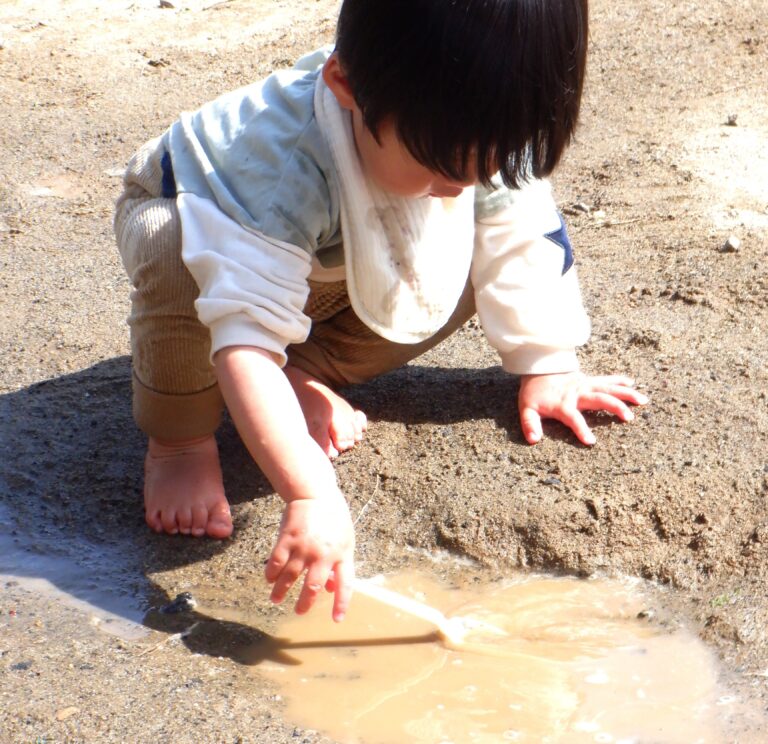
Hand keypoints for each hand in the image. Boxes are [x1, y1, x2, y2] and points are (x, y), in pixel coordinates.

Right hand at [264, 492, 354, 621]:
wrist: (316, 494)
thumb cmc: (333, 518)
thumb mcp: (345, 540)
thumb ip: (340, 565)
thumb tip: (331, 589)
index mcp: (342, 554)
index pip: (345, 584)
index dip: (341, 603)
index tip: (337, 620)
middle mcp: (323, 554)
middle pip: (313, 587)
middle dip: (305, 603)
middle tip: (299, 611)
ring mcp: (304, 547)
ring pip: (290, 577)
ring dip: (281, 591)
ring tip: (276, 599)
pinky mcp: (288, 539)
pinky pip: (277, 562)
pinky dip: (271, 574)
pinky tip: (269, 579)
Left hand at [518, 372, 647, 445]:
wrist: (536, 369)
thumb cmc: (534, 393)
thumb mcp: (527, 409)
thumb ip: (530, 424)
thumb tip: (534, 439)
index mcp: (562, 404)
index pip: (573, 418)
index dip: (581, 429)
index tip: (591, 441)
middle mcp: (577, 393)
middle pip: (598, 399)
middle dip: (614, 407)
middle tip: (629, 418)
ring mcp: (585, 384)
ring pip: (608, 388)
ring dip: (625, 394)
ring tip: (642, 400)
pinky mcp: (589, 379)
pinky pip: (606, 379)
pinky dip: (619, 380)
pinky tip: (632, 383)